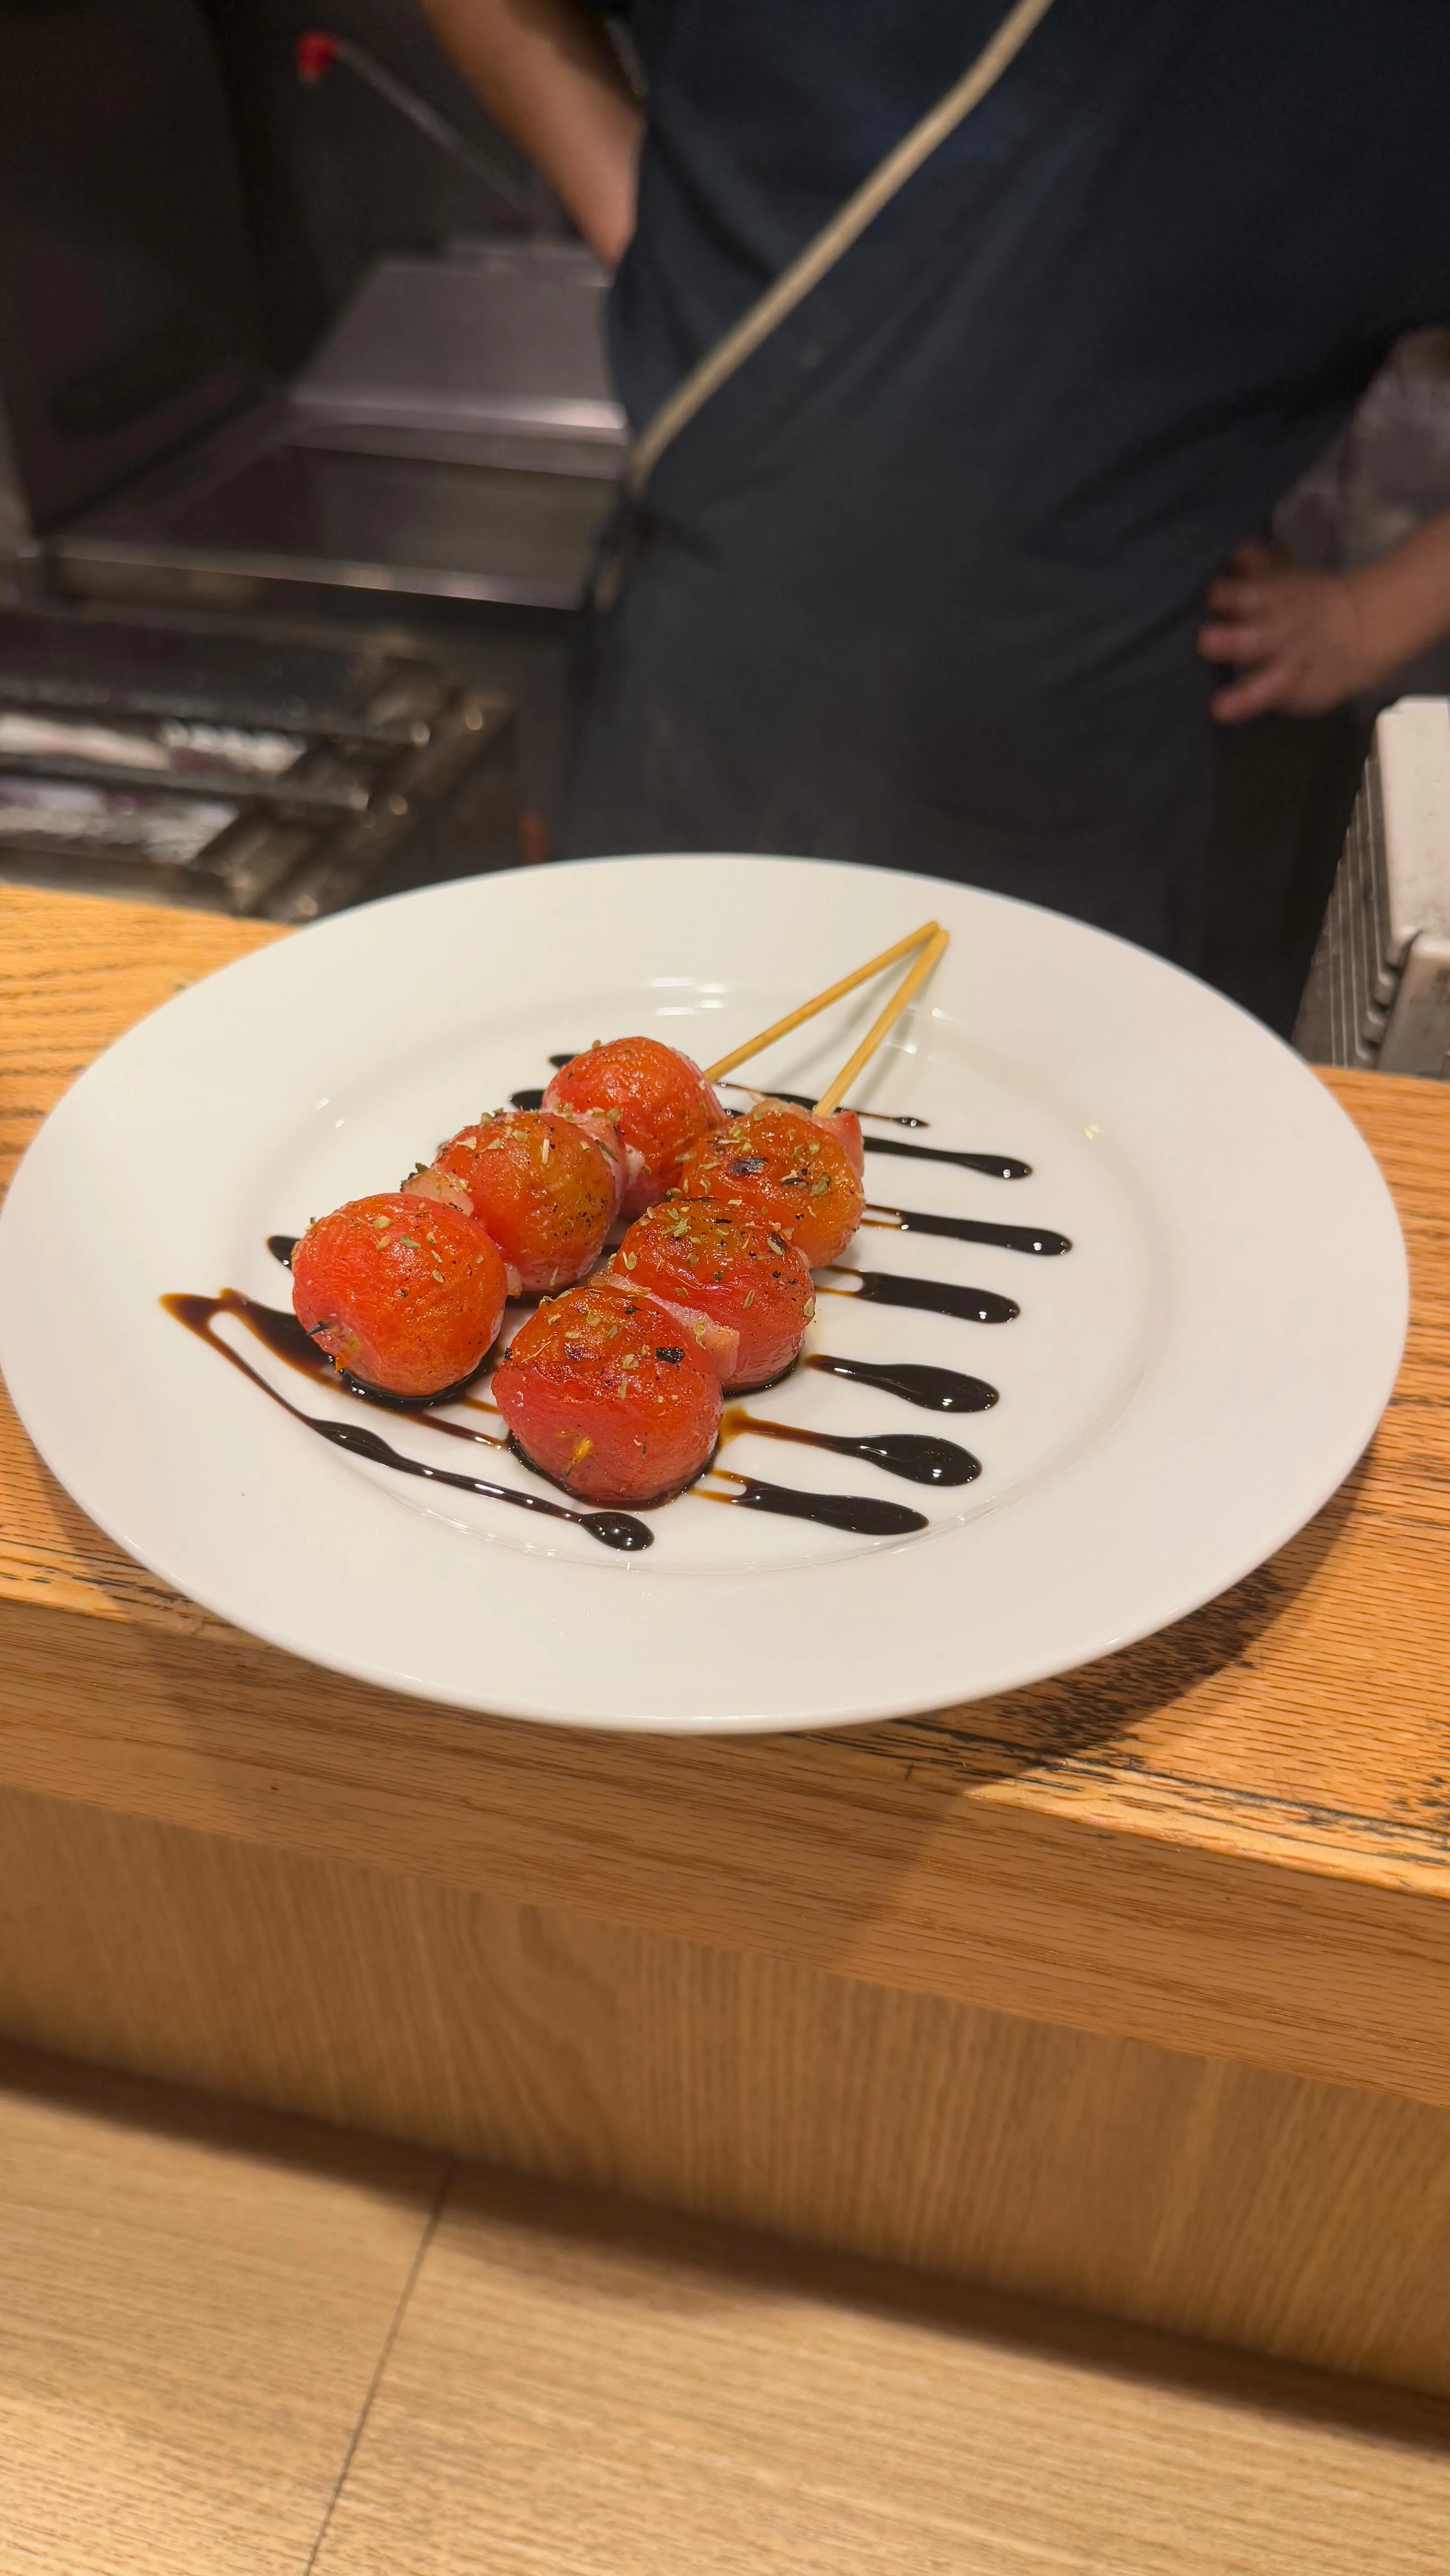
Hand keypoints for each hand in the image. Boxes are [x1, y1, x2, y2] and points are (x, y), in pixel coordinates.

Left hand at [1198, 541, 1383, 722]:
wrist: (1362, 627)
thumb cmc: (1301, 603)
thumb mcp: (1281, 576)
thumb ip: (1254, 564)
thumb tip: (1226, 546)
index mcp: (1274, 599)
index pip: (1248, 594)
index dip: (1228, 595)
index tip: (1209, 597)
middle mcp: (1282, 633)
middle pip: (1257, 636)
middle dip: (1233, 640)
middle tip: (1205, 642)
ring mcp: (1295, 666)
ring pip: (1270, 682)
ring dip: (1245, 695)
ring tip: (1220, 709)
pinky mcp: (1306, 695)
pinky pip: (1288, 703)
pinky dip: (1271, 711)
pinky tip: (1243, 721)